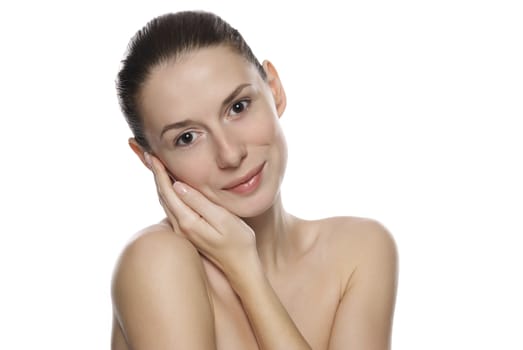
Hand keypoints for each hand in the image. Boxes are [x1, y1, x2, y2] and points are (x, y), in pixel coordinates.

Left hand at [146, 153, 258, 280]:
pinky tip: (170, 187)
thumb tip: (178, 186)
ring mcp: (183, 232)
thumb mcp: (223, 219)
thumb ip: (200, 203)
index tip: (151, 154)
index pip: (168, 191)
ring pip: (166, 202)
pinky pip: (172, 208)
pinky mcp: (189, 233)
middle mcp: (180, 228)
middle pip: (162, 196)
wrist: (241, 267)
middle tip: (147, 154)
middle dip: (154, 174)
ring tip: (155, 166)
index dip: (159, 172)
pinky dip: (168, 193)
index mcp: (187, 221)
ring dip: (160, 184)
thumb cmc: (238, 242)